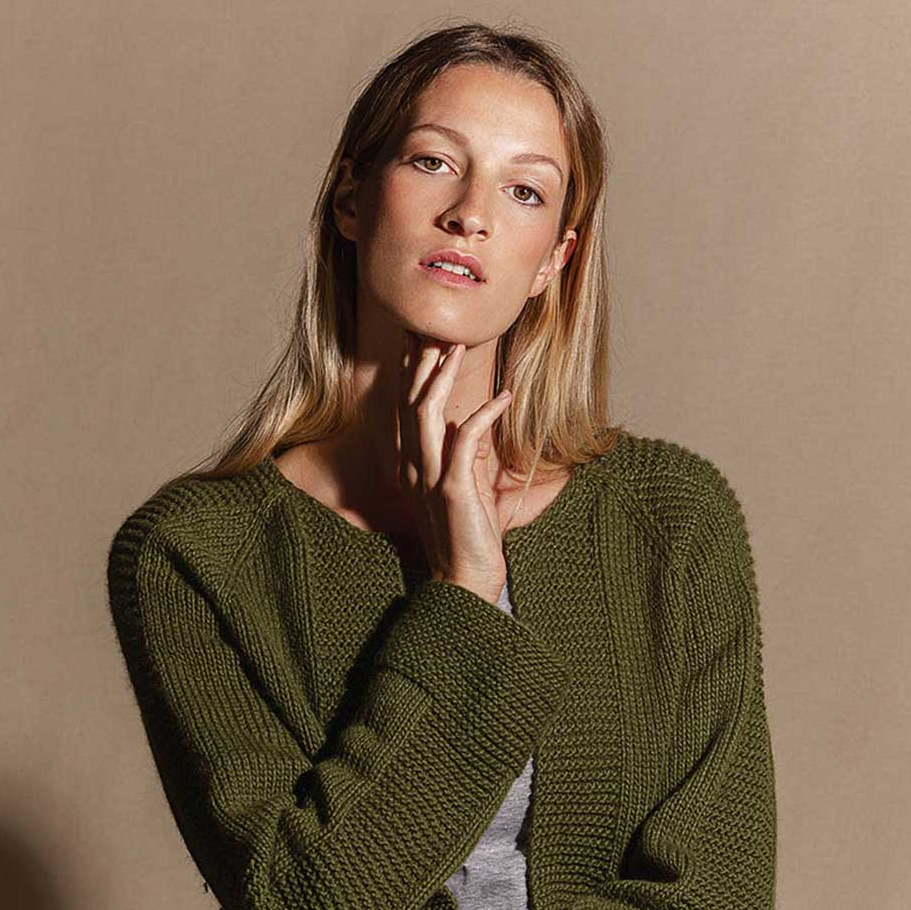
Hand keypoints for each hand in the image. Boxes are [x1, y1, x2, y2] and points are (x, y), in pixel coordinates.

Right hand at [395, 333, 512, 601]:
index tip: (417, 340)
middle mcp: (413, 467)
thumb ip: (463, 457)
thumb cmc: (468, 537)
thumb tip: (470, 425)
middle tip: (429, 327)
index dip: (408, 372)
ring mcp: (428, 477)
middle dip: (418, 362)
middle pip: (408, 401)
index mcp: (412, 465)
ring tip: (456, 347)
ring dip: (441, 377)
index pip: (404, 408)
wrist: (464, 582)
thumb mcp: (463, 489)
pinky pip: (465, 439)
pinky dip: (484, 413)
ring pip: (425, 412)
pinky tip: (506, 396)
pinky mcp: (451, 489)